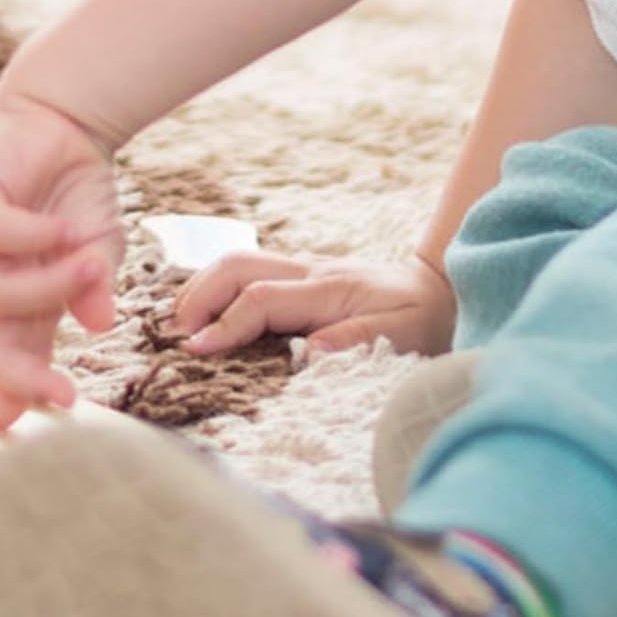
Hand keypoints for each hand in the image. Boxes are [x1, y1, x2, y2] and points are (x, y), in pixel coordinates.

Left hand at [0, 91, 124, 430]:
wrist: (66, 126)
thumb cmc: (79, 194)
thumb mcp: (98, 250)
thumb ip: (94, 287)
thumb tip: (99, 324)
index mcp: (17, 304)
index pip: (6, 362)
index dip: (9, 403)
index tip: (14, 440)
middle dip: (23, 376)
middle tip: (60, 397)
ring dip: (49, 283)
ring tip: (88, 256)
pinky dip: (32, 235)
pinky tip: (60, 225)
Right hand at [169, 250, 455, 358]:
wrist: (440, 288)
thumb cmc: (422, 319)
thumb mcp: (404, 336)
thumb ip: (356, 341)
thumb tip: (307, 355)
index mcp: (327, 289)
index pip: (259, 299)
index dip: (224, 325)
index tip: (196, 350)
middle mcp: (306, 270)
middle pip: (235, 266)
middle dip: (198, 296)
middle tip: (175, 334)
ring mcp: (299, 267)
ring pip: (234, 261)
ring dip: (200, 288)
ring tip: (178, 323)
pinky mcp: (295, 273)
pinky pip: (244, 270)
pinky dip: (214, 285)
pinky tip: (201, 309)